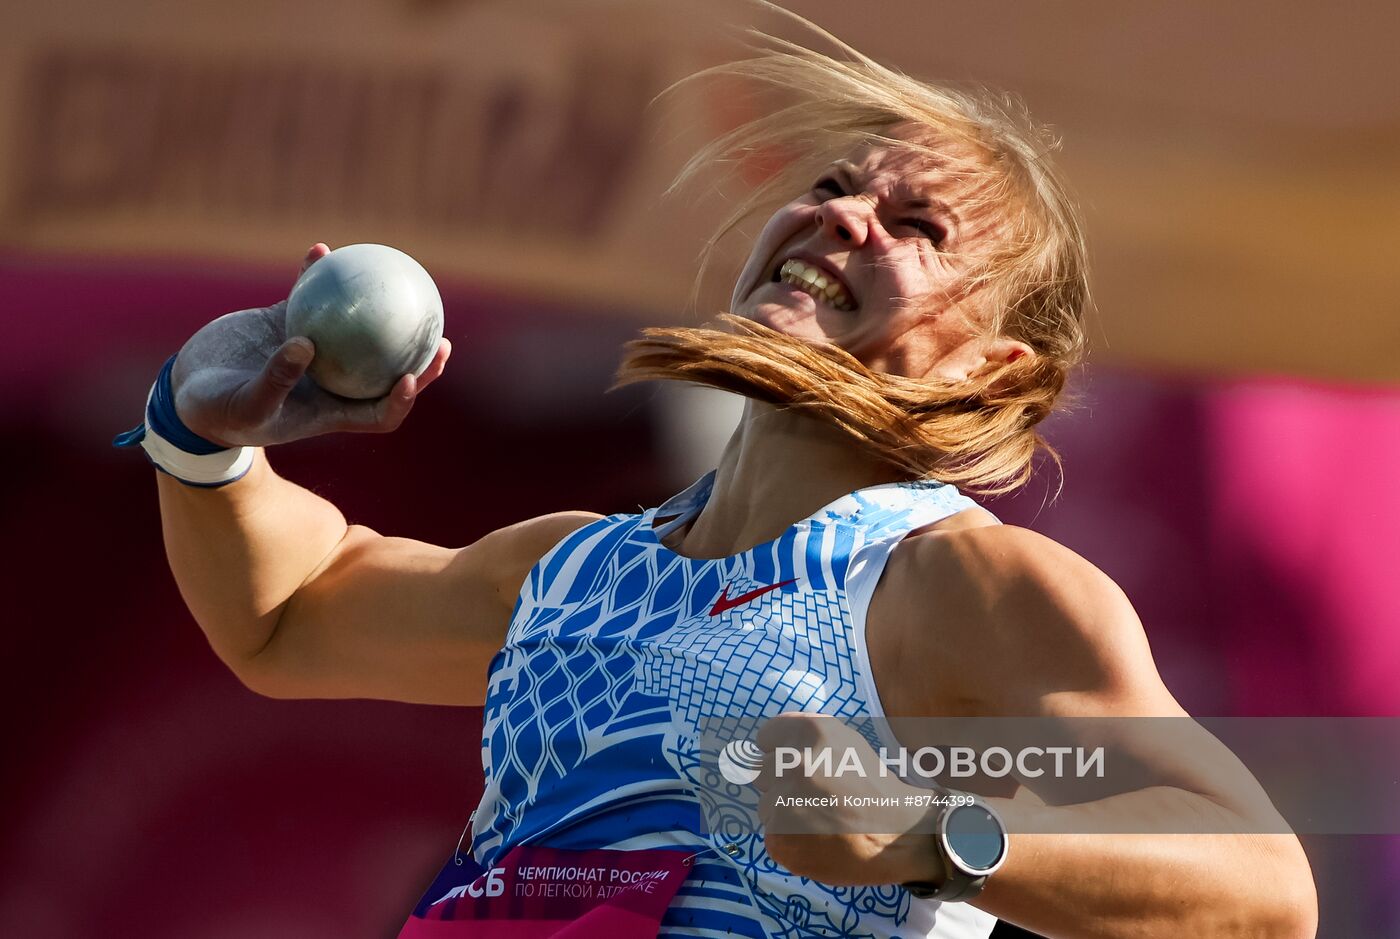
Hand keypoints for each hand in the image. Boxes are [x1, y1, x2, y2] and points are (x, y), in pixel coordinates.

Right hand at [169, 243, 451, 447]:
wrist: (187, 393)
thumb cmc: (218, 413)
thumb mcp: (246, 404)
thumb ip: (276, 380)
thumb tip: (305, 347)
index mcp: (329, 411)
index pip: (379, 414)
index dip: (403, 400)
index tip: (414, 376)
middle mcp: (330, 382)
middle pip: (386, 373)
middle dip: (419, 359)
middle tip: (441, 335)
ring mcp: (313, 352)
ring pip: (358, 331)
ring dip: (382, 311)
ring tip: (401, 280)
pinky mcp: (287, 324)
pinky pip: (312, 298)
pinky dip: (318, 277)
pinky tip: (322, 251)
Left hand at [754, 712, 942, 886]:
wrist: (901, 835)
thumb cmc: (872, 787)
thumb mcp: (844, 743)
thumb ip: (804, 740)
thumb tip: (762, 747)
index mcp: (811, 731)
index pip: (766, 737)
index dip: (780, 753)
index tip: (797, 767)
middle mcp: (794, 762)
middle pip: (762, 772)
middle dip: (781, 785)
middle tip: (815, 799)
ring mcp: (784, 801)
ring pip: (766, 807)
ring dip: (785, 815)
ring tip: (821, 822)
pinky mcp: (779, 837)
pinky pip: (772, 837)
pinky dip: (790, 843)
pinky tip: (818, 842)